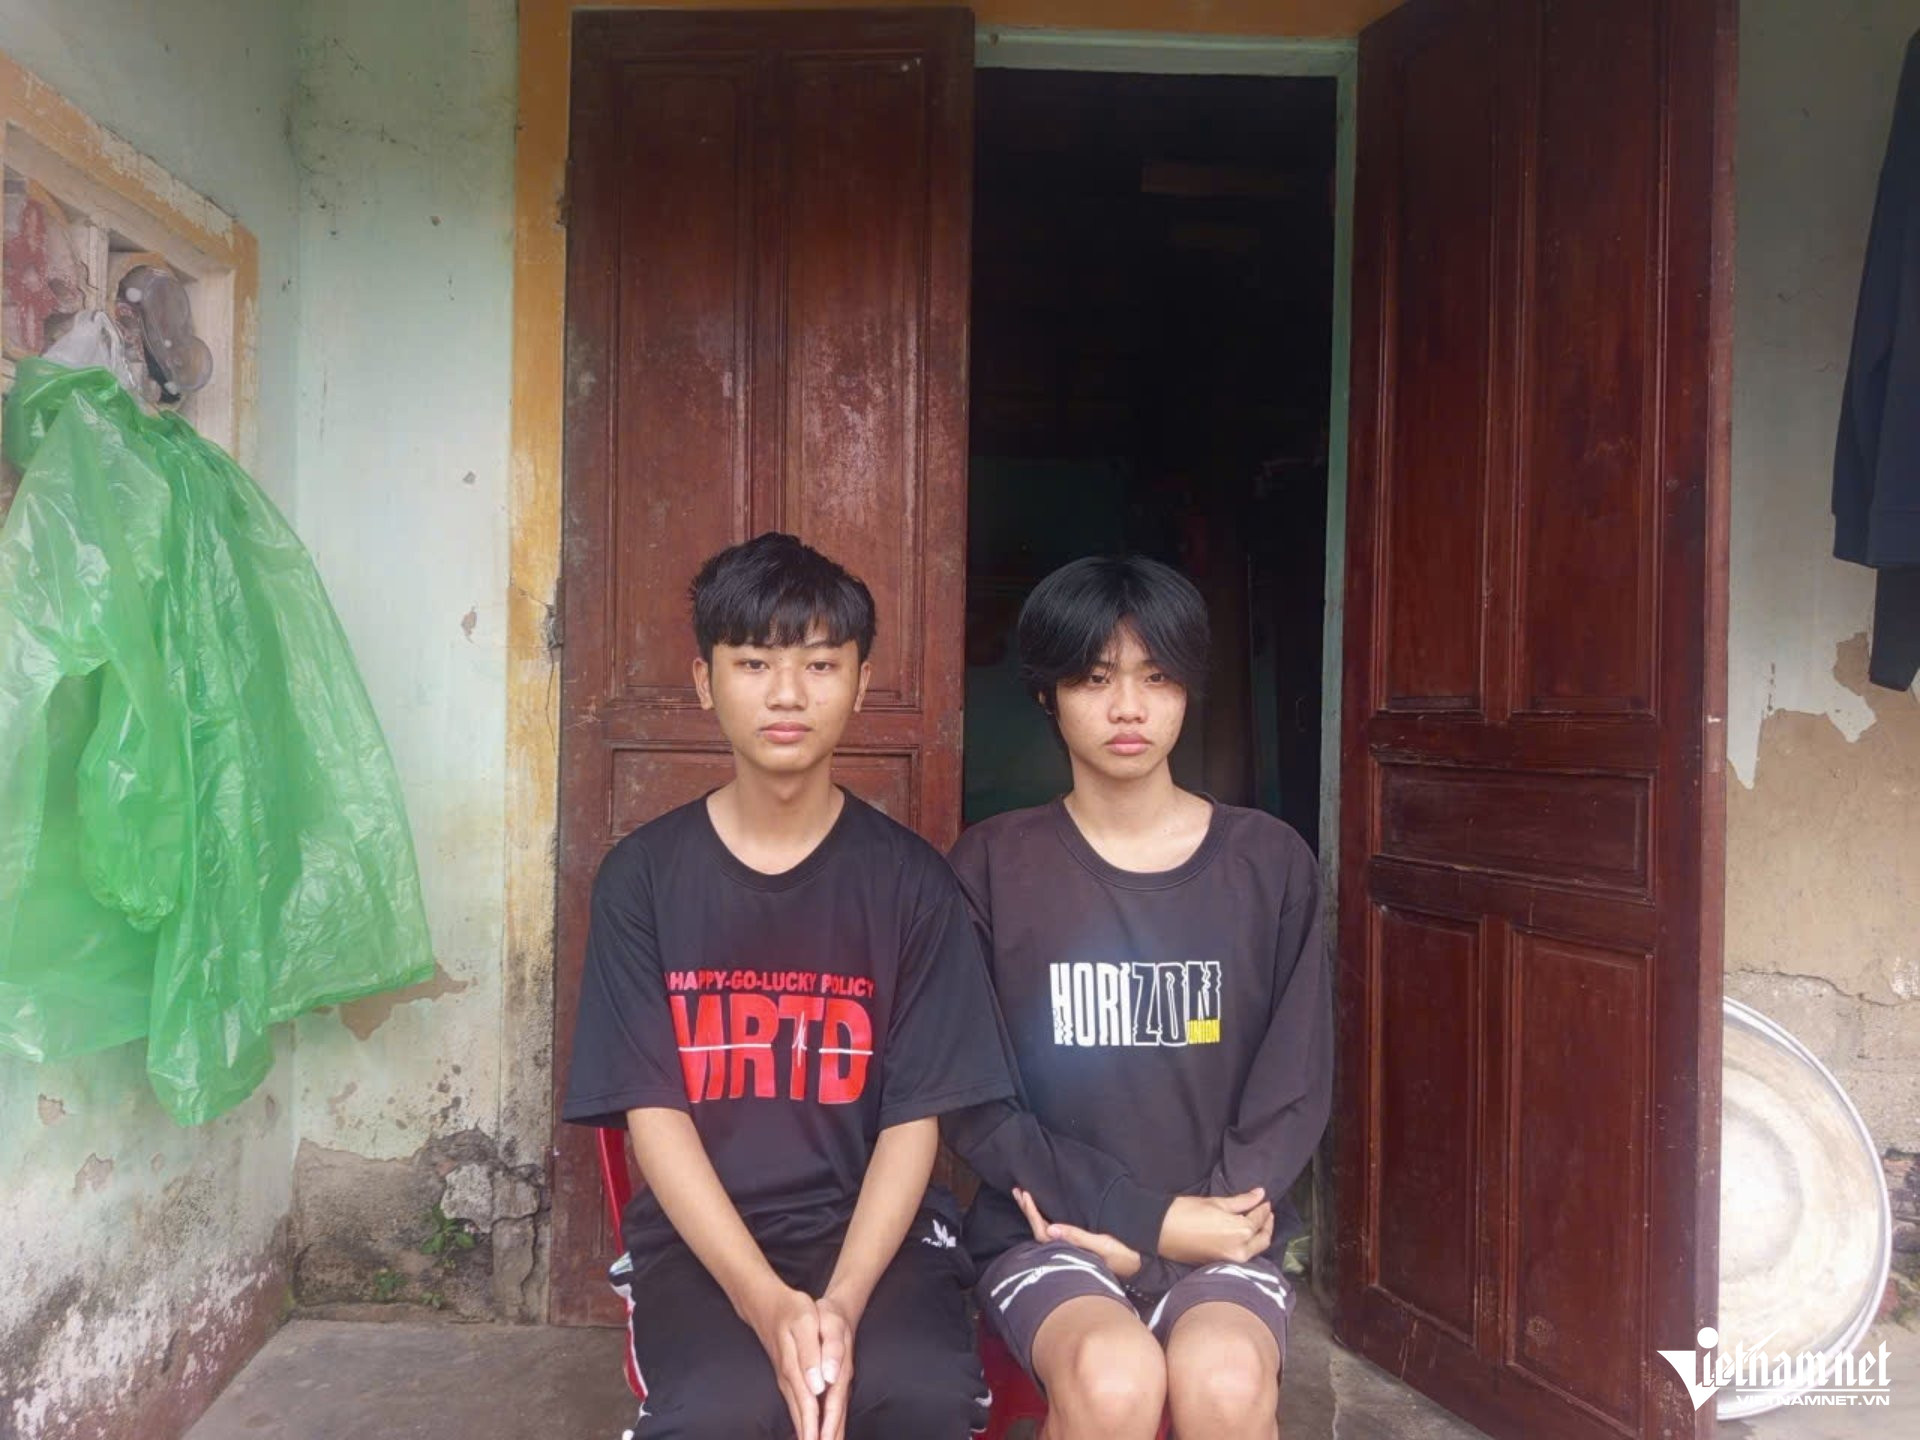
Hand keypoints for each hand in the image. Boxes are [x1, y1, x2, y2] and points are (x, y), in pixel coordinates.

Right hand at [743, 1281, 824, 1439]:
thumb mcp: (806, 1322)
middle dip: (811, 1437)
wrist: (765, 1302)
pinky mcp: (786, 1377)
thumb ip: (812, 1354)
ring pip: (798, 1413)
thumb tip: (817, 1386)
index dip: (817, 1429)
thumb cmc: (791, 1309)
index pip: (810, 1406)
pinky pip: (796, 1405)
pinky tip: (805, 1431)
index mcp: (797, 1368)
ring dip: (806, 1433)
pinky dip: (802, 1422)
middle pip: (802, 1416)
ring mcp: (786, 1379)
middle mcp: (789, 1379)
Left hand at [815, 1292, 858, 1439]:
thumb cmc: (831, 1316)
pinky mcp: (834, 1383)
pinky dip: (829, 1426)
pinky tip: (823, 1434)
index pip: (832, 1407)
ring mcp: (838, 1384)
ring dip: (831, 1435)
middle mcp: (840, 1382)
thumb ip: (831, 1351)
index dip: (825, 1428)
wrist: (840, 1309)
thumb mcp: (830, 1325)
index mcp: (838, 1371)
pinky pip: (833, 1410)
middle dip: (830, 1438)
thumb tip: (829, 1379)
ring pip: (837, 1416)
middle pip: (837, 1418)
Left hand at [1013, 1186, 1141, 1279]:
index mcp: (1070, 1250)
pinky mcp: (1078, 1247)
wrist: (1141, 1265)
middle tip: (1017, 1191)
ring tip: (1024, 1197)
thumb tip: (1051, 1230)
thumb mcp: (1103, 1245)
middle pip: (1040, 1231)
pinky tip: (1043, 1213)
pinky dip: (1045, 1220)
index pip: (1043, 1232)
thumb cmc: (1124, 1255)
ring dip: (1034, 1214)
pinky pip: (1055, 1232)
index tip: (1026, 1194)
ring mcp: (1071, 1249)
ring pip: (1046, 1232)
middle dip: (1028, 1211)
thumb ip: (1078, 1238)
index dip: (1033, 1213)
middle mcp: (1067, 1251)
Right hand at [1158, 1189, 1275, 1265]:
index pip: (1259, 1218)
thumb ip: (1242, 1200)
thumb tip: (1260, 1194)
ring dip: (1260, 1236)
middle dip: (1267, 1223)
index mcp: (1241, 1231)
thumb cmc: (1186, 1212)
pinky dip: (1249, 1245)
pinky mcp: (1222, 1264)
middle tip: (1266, 1211)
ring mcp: (1232, 1260)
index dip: (1263, 1207)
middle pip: (1263, 1238)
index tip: (1264, 1199)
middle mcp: (1241, 1250)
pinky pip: (1244, 1255)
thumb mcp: (1216, 1202)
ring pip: (1256, 1250)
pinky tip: (1245, 1234)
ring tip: (1257, 1221)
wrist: (1160, 1232)